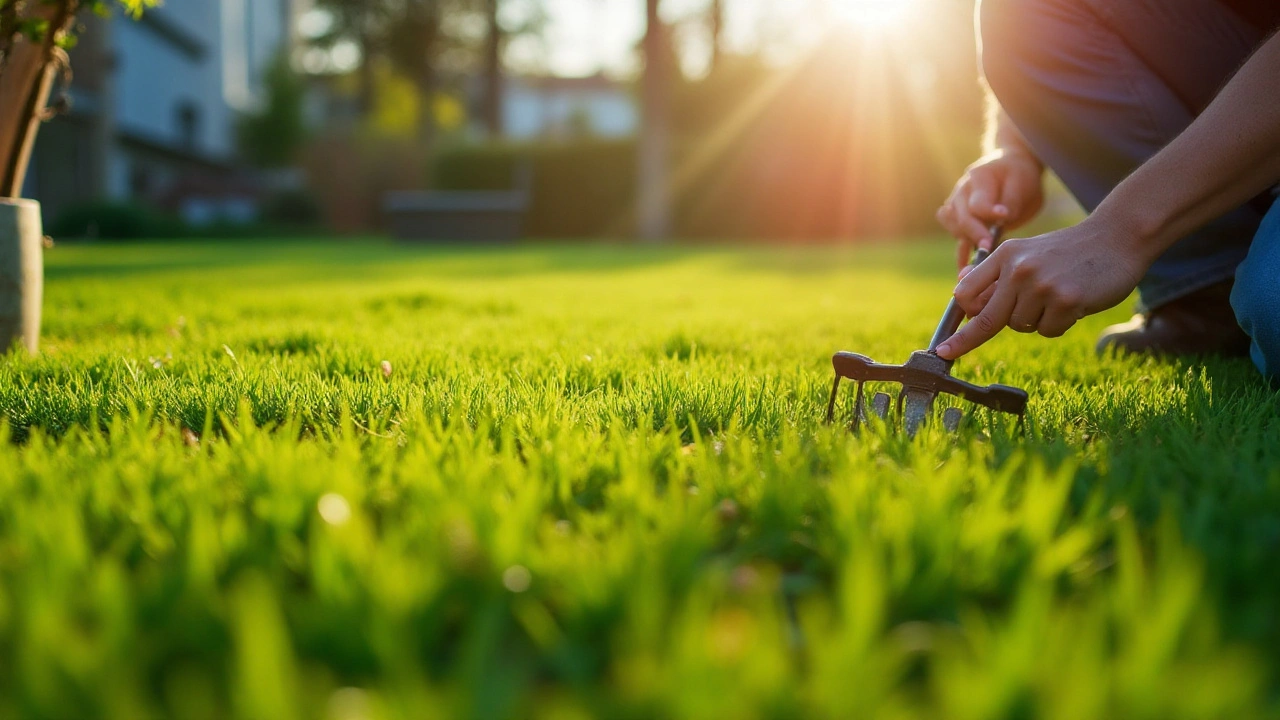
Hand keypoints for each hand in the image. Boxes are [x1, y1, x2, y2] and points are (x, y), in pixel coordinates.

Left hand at [934, 218, 1148, 359]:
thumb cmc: (1067, 251)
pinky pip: (1048, 330)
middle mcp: (1019, 269)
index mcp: (1005, 255)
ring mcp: (1042, 285)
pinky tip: (1073, 303)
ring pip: (1021, 327)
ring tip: (1055, 298)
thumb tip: (961, 297)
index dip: (957, 323)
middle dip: (968, 340)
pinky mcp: (1066, 300)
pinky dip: (1058, 324)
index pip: (967, 294)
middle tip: (946, 353)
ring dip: (1035, 321)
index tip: (943, 345)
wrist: (1117, 237)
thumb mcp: (1026, 253)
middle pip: (987, 319)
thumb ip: (996, 275)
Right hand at [937, 149, 1044, 271]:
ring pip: (955, 229)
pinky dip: (961, 255)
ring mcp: (957, 207)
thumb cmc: (1019, 177)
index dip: (989, 211)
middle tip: (988, 246)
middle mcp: (962, 192)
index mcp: (978, 177)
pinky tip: (966, 272)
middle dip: (974, 233)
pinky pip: (958, 240)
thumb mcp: (1022, 183)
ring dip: (967, 242)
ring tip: (982, 255)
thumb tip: (1003, 218)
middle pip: (961, 217)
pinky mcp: (961, 222)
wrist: (1011, 172)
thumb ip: (1012, 199)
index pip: (977, 200)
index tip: (1004, 216)